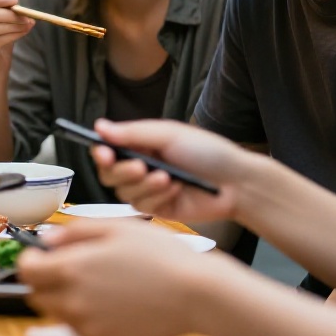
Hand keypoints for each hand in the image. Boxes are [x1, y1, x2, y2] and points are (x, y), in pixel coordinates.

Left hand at [19, 219, 213, 335]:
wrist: (195, 294)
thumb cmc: (160, 256)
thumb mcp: (115, 227)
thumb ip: (74, 232)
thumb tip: (48, 240)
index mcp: (71, 269)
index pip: (27, 270)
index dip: (32, 260)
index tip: (43, 256)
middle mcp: (73, 301)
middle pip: (38, 295)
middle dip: (47, 281)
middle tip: (74, 270)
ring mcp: (88, 327)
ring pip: (59, 315)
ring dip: (67, 300)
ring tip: (101, 286)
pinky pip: (82, 332)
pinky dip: (89, 319)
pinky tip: (114, 305)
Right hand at [90, 118, 248, 222]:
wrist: (236, 183)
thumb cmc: (207, 151)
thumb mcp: (168, 135)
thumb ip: (132, 134)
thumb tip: (99, 127)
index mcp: (141, 145)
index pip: (108, 149)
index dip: (101, 152)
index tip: (104, 153)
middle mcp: (140, 166)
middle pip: (109, 174)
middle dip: (122, 171)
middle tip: (141, 167)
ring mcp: (148, 190)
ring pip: (123, 192)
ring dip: (145, 185)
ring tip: (169, 178)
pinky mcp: (158, 209)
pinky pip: (142, 206)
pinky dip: (158, 197)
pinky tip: (177, 189)